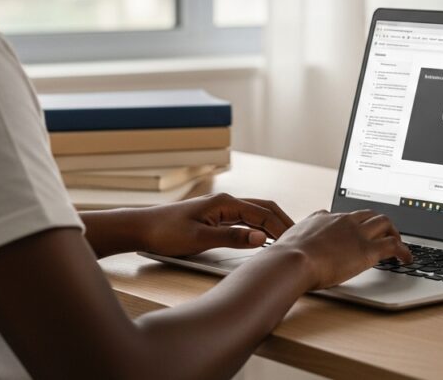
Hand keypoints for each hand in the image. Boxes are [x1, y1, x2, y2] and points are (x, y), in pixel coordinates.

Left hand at [131, 193, 294, 256]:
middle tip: (300, 238)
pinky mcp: (216, 217)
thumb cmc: (166, 232)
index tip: (296, 241)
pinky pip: (245, 219)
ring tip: (288, 239)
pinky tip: (264, 237)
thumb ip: (232, 237)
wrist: (143, 228)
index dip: (282, 227)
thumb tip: (261, 237)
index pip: (263, 213)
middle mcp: (226, 202)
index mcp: (226, 203)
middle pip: (264, 208)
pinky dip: (260, 226)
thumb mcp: (200, 238)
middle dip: (283, 221)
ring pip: (256, 213)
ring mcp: (221, 209)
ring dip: (273, 223)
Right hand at [266, 209, 411, 288]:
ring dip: (394, 233)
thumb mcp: (290, 241)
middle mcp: (344, 221)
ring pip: (385, 223)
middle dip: (380, 224)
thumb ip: (298, 239)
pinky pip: (393, 245)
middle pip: (369, 214)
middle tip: (385, 236)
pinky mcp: (368, 250)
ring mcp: (357, 233)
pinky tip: (406, 259)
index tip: (359, 231)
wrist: (293, 261)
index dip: (356, 223)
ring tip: (398, 245)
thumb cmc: (287, 256)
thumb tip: (294, 242)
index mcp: (325, 218)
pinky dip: (404, 251)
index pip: (346, 215)